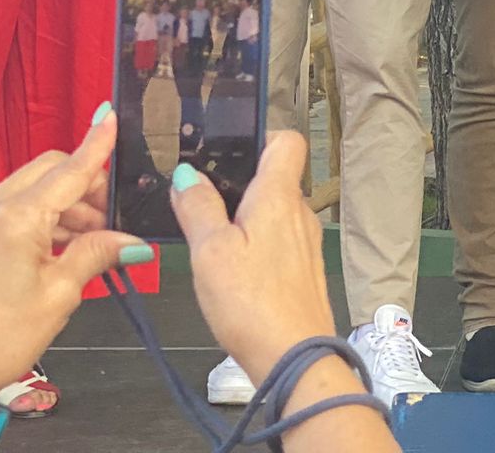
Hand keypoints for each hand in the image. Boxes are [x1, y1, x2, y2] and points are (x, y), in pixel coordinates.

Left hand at [0, 109, 145, 395]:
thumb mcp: (60, 295)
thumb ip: (97, 255)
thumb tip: (133, 241)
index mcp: (18, 218)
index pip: (70, 169)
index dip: (96, 144)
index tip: (111, 116)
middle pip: (51, 170)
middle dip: (86, 184)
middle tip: (112, 219)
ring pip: (35, 186)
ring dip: (67, 203)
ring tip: (90, 241)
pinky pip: (16, 204)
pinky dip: (44, 215)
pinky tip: (61, 246)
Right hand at [173, 132, 336, 383]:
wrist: (294, 357)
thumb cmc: (251, 301)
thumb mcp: (211, 251)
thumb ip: (198, 208)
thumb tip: (188, 174)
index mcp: (279, 195)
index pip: (286, 140)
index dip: (259, 136)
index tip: (224, 152)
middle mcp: (300, 211)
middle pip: (274, 177)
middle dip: (239, 183)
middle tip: (199, 199)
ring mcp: (306, 242)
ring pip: (274, 211)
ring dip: (245, 216)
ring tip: (209, 236)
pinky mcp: (303, 270)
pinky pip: (278, 239)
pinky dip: (255, 243)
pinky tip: (231, 268)